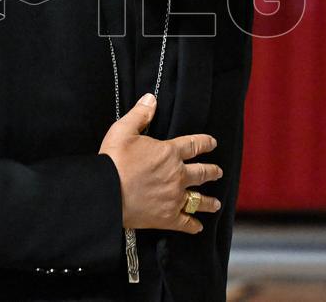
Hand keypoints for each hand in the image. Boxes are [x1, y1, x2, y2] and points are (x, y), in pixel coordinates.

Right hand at [99, 93, 222, 233]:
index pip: (194, 145)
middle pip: (201, 173)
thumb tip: (151, 98)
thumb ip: (140, 114)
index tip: (212, 143)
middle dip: (212, 172)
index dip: (205, 143)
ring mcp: (174, 197)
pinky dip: (193, 226)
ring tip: (216, 204)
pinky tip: (198, 227)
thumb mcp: (123, 130)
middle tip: (218, 172)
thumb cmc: (113, 160)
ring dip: (209, 201)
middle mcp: (177, 175)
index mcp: (169, 153)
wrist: (106, 193)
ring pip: (198, 200)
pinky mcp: (167, 217)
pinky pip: (186, 223)